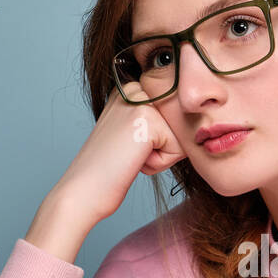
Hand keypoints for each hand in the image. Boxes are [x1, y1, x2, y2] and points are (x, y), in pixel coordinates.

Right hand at [49, 79, 188, 224]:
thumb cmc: (108, 169)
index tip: (126, 146)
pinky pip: (178, 149)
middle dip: (162, 147)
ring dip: (161, 156)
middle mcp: (135, 88)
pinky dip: (159, 164)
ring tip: (130, 156)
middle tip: (128, 153)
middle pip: (179, 123)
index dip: (157, 141)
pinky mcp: (148, 120)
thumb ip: (155, 119)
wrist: (83, 189)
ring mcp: (140, 101)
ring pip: (180, 136)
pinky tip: (132, 160)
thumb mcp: (131, 133)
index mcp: (130, 88)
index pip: (172, 116)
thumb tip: (194, 119)